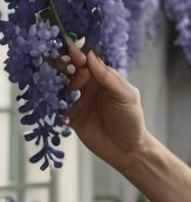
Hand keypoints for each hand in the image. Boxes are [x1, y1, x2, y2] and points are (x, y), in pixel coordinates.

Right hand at [58, 41, 149, 170]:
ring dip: (53, 80)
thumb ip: (109, 78)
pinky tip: (49, 98)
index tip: (70, 52)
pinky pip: (55, 105)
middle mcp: (89, 86)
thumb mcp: (126, 96)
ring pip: (60, 85)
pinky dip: (50, 100)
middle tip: (59, 63)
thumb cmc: (131, 119)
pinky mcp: (69, 116)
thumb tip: (91, 56)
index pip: (88, 61)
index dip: (78, 55)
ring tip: (49, 77)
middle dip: (63, 65)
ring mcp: (78, 100)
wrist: (127, 149)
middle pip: (71, 70)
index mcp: (104, 78)